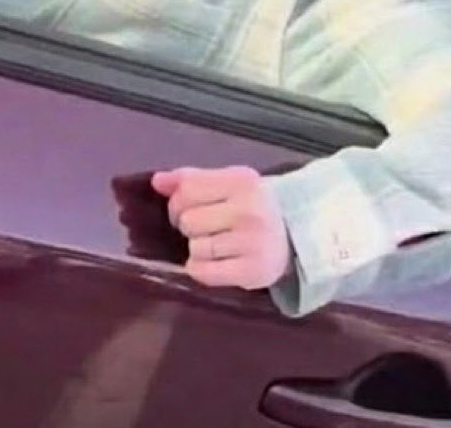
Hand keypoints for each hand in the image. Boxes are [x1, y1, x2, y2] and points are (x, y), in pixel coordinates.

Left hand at [151, 166, 291, 289]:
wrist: (293, 237)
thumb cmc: (251, 206)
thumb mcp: (226, 183)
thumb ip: (190, 179)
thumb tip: (157, 181)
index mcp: (241, 181)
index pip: (186, 190)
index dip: (177, 201)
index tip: (186, 208)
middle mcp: (249, 210)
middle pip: (188, 221)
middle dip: (188, 225)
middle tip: (205, 227)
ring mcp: (252, 242)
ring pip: (195, 247)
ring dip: (197, 248)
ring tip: (216, 244)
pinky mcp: (253, 272)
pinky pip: (203, 272)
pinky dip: (199, 269)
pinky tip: (213, 262)